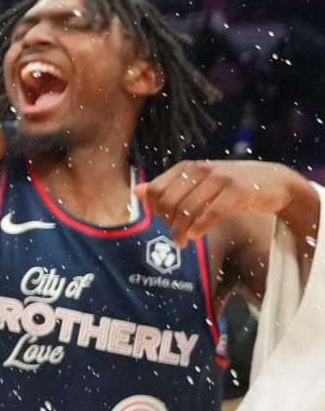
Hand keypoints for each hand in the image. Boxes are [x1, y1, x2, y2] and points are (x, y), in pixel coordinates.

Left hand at [143, 159, 309, 248]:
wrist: (273, 182)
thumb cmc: (230, 185)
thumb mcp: (198, 183)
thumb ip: (169, 186)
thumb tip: (137, 191)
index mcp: (187, 168)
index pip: (156, 190)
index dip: (155, 210)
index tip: (164, 222)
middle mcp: (201, 170)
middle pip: (169, 201)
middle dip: (167, 223)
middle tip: (175, 236)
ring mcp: (220, 179)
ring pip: (188, 209)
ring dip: (181, 231)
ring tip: (182, 242)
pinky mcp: (238, 192)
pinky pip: (211, 213)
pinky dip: (199, 228)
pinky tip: (195, 237)